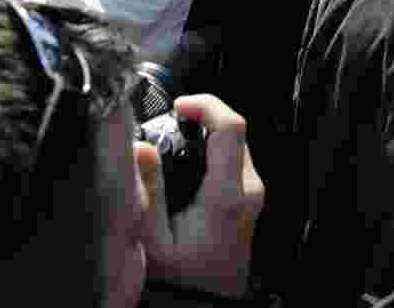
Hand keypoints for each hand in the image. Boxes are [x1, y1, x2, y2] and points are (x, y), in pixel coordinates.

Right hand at [138, 94, 263, 297]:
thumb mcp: (153, 240)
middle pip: (234, 129)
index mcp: (227, 195)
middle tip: (169, 124)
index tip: (178, 105)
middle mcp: (248, 189)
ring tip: (173, 142)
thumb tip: (141, 147)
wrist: (206, 303)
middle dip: (201, 118)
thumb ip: (147, 191)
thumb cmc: (182, 279)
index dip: (205, 105)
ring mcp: (252, 192)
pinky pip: (233, 157)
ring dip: (206, 133)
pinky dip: (210, 149)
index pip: (231, 128)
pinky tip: (185, 164)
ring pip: (235, 141)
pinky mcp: (248, 196)